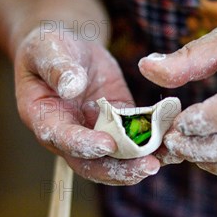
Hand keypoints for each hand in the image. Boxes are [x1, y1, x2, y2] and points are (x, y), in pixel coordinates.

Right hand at [14, 28, 159, 184]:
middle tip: (148, 166)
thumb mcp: (47, 49)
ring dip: (138, 164)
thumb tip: (71, 86)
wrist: (68, 49)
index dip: (84, 144)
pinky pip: (134, 140)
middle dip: (119, 169)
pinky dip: (152, 145)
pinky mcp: (118, 126)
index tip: (108, 144)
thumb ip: (57, 68)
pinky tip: (172, 144)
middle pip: (91, 163)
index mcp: (44, 119)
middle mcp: (68, 135)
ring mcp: (94, 134)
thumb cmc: (48, 47)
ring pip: (115, 159)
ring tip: (165, 160)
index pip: (62, 139)